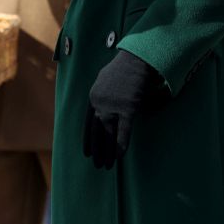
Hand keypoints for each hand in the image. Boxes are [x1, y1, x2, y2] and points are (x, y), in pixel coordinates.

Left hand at [83, 50, 167, 168]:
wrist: (135, 58)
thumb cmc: (123, 67)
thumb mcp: (104, 79)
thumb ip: (101, 94)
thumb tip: (100, 106)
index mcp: (93, 97)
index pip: (88, 124)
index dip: (88, 140)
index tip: (87, 153)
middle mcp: (100, 104)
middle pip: (97, 132)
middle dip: (97, 150)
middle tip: (97, 165)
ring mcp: (113, 106)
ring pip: (108, 134)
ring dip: (107, 152)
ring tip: (106, 166)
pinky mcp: (127, 108)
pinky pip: (123, 130)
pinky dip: (121, 144)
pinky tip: (119, 156)